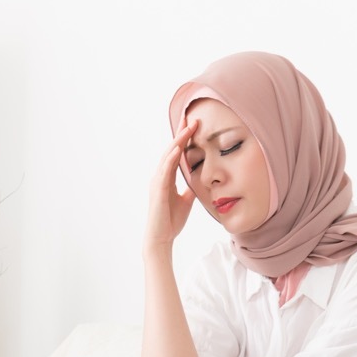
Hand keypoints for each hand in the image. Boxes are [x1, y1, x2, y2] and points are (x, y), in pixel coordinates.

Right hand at [145, 118, 199, 249]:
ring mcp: (157, 182)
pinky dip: (171, 158)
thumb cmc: (171, 221)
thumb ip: (190, 188)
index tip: (194, 125)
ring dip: (178, 141)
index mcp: (166, 178)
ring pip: (167, 156)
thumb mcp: (186, 201)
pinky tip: (178, 147)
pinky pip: (165, 170)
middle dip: (181, 134)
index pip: (176, 154)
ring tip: (188, 127)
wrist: (161, 238)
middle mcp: (159, 177)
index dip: (184, 139)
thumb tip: (199, 180)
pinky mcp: (158, 190)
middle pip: (171, 150)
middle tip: (192, 118)